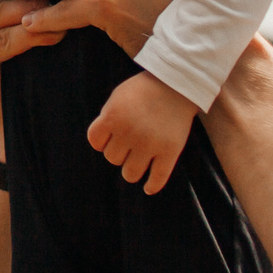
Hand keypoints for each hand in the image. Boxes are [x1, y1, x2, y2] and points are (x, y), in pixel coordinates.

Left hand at [88, 71, 195, 193]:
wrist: (177, 85)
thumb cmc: (144, 90)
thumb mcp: (118, 97)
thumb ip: (107, 118)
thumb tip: (101, 144)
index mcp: (113, 117)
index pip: (96, 142)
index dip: (102, 141)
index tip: (111, 137)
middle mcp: (129, 133)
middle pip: (112, 158)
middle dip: (119, 152)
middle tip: (129, 143)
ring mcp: (150, 144)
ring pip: (130, 174)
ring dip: (131, 170)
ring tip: (137, 162)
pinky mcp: (169, 152)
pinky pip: (157, 179)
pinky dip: (152, 186)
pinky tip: (148, 188)